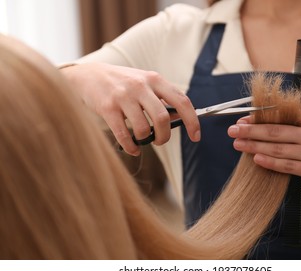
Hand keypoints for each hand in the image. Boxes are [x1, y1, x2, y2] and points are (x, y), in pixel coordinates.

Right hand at [61, 62, 199, 154]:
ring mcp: (123, 96)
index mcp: (155, 79)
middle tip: (160, 141)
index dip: (192, 121)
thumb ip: (162, 98)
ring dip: (145, 141)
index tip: (196, 136)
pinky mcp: (107, 108)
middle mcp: (140, 86)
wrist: (88, 75)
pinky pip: (124, 135)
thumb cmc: (122, 83)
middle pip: (162, 118)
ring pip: (143, 129)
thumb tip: (180, 120)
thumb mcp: (145, 83)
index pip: (182, 101)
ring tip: (142, 140)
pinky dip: (131, 147)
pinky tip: (133, 149)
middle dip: (164, 136)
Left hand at [228, 110, 300, 188]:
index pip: (281, 117)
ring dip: (254, 147)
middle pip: (274, 133)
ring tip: (238, 145)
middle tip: (232, 131)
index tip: (243, 120)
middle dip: (250, 132)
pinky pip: (287, 166)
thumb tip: (277, 114)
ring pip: (277, 150)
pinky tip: (256, 159)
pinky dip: (270, 162)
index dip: (259, 119)